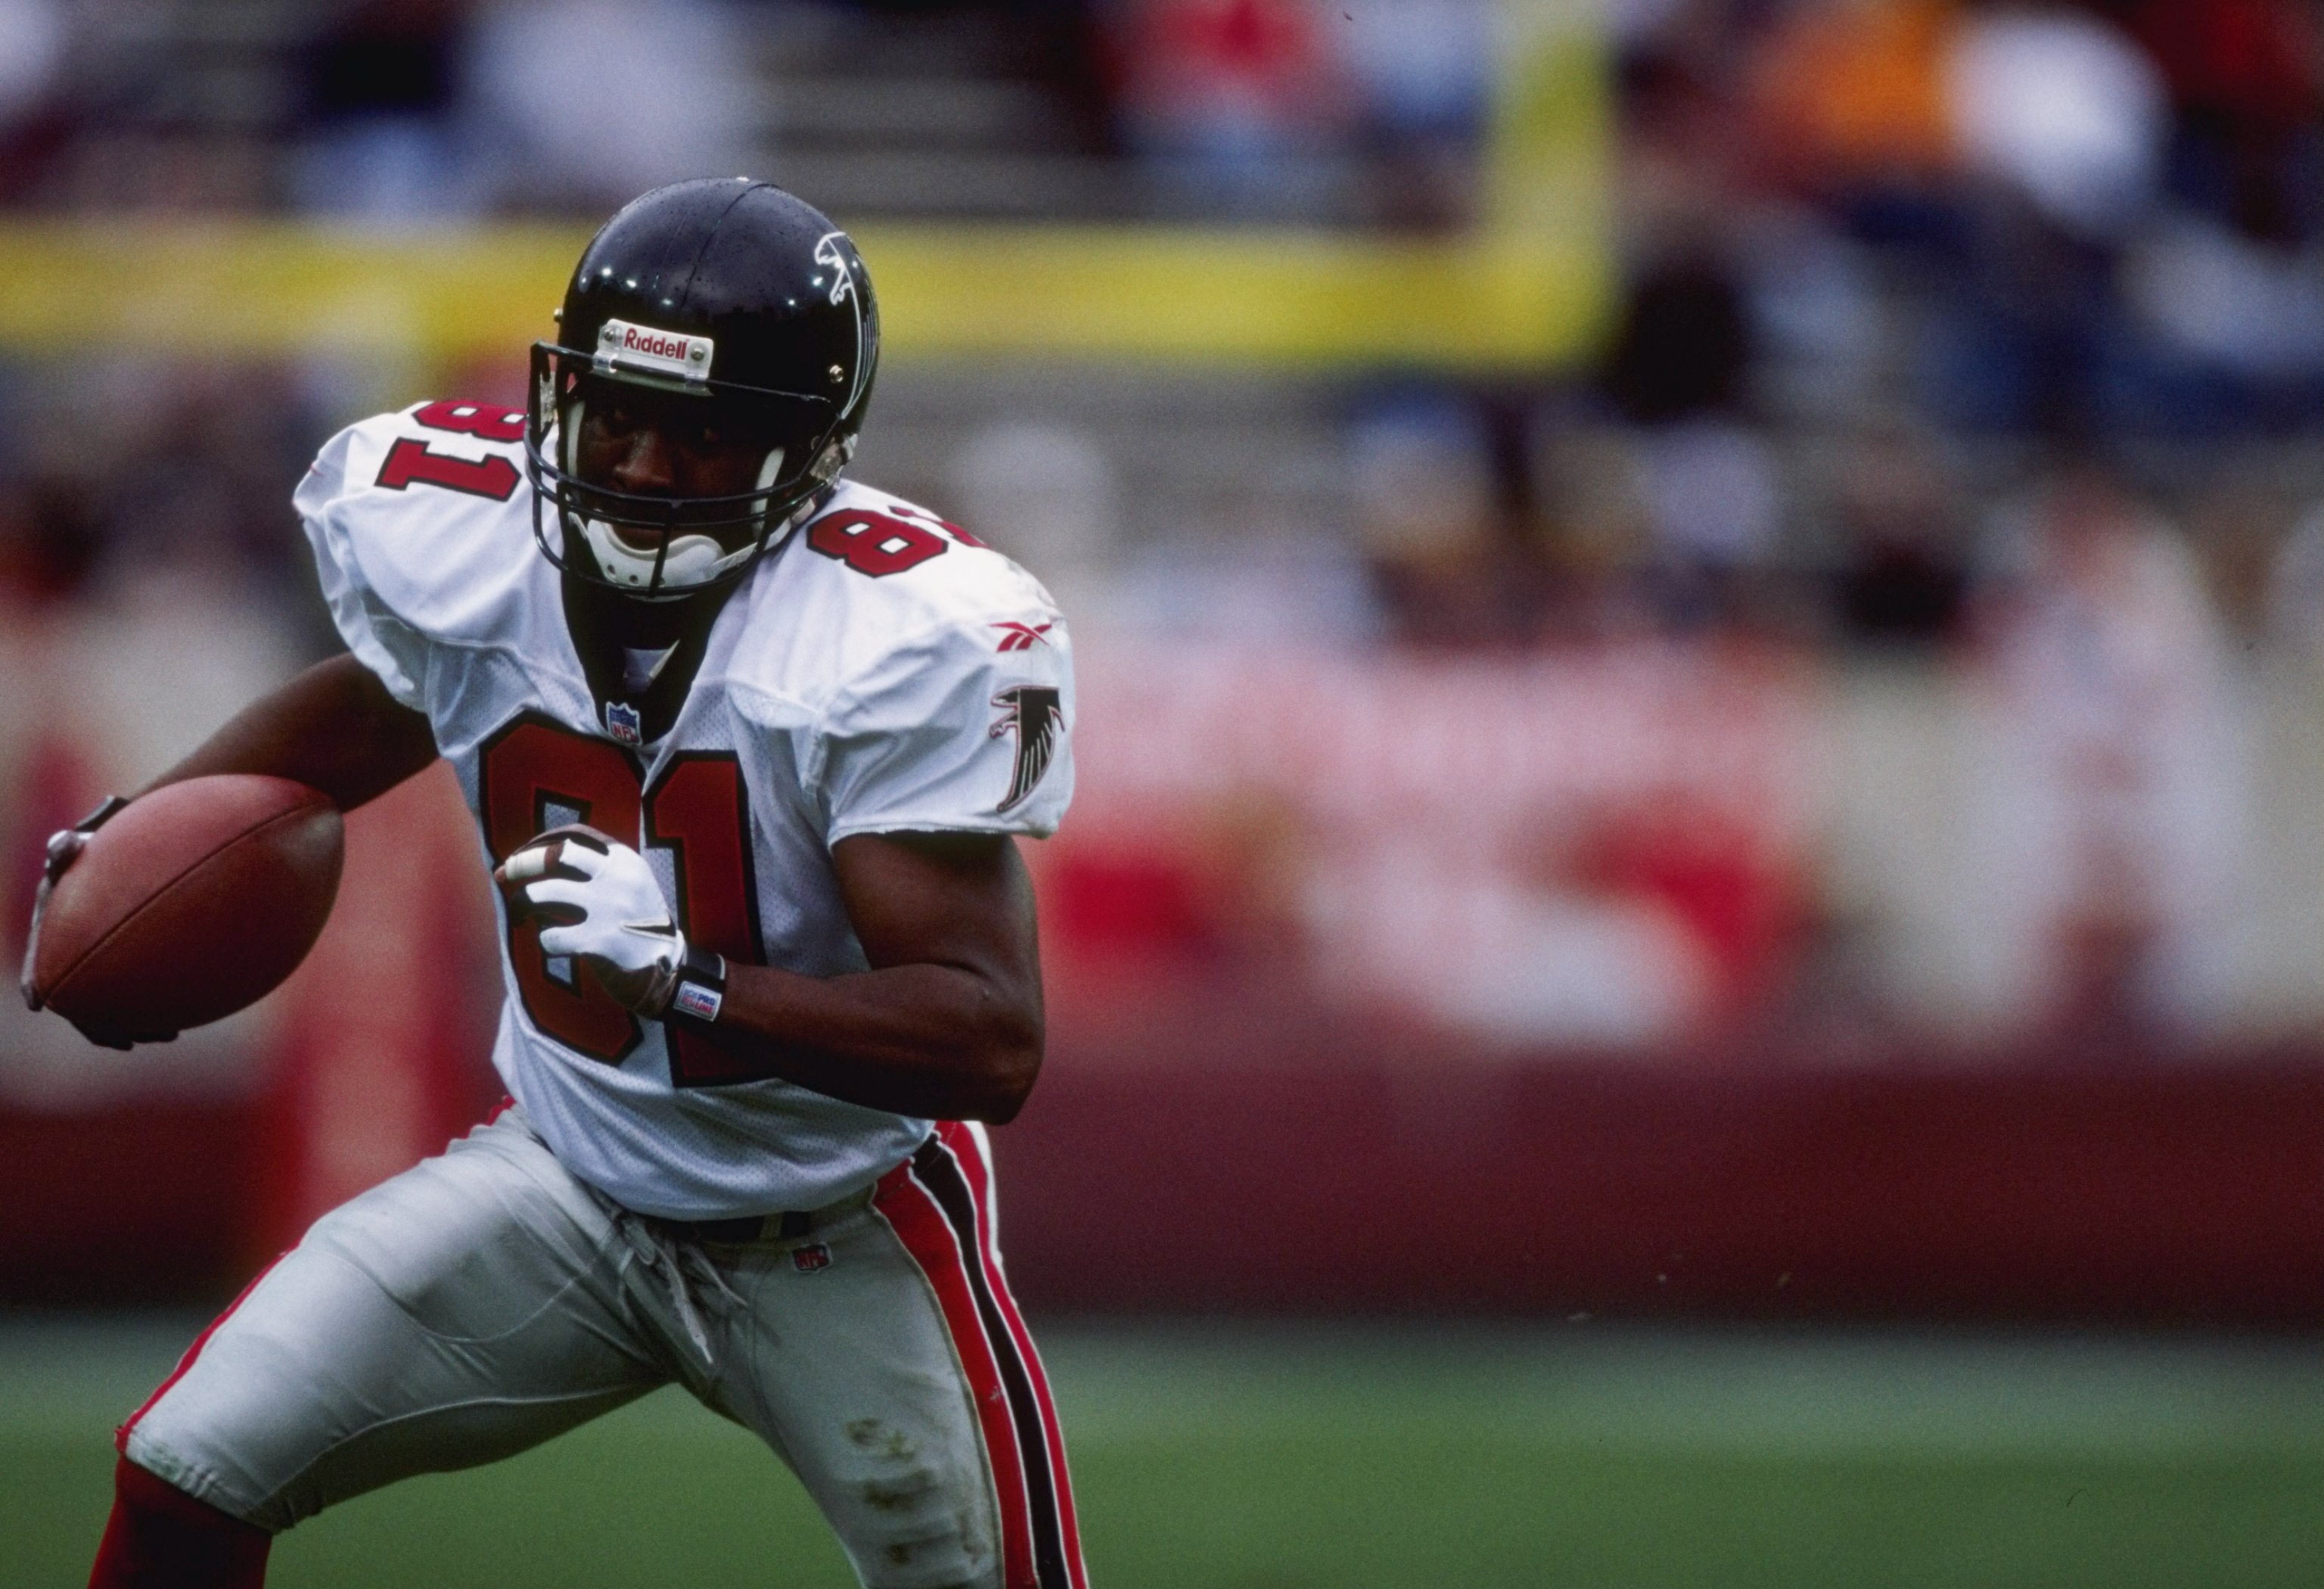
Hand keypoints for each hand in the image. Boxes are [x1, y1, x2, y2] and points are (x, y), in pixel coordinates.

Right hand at [20, 796, 173, 1048]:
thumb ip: (67, 847)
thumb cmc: (98, 850)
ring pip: (113, 1007)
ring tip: (169, 1033)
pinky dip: (157, 1010)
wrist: (128, 857)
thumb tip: (64, 844)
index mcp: (51, 931)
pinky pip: (141, 996)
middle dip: (99, 1025)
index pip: (39, 962)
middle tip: (127, 1040)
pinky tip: (183, 1018)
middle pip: (79, 1000)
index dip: (34, 981)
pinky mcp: (130, 966)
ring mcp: (102, 963)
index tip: (36, 1002)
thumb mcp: (79, 846)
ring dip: (135, 1026)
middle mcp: (73, 954)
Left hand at [495, 825, 682, 1015]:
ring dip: (523, 904)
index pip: (573, 834)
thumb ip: (597, 869)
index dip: (539, 843)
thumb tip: (538, 859)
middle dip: (522, 863)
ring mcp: (608, 908)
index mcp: (624, 859)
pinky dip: (545, 941)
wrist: (670, 969)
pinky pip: (551, 936)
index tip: (522, 857)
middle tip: (503, 875)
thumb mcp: (630, 884)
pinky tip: (554, 945)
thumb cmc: (638, 925)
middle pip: (556, 854)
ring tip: (520, 916)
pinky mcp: (599, 941)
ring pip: (543, 893)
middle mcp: (616, 877)